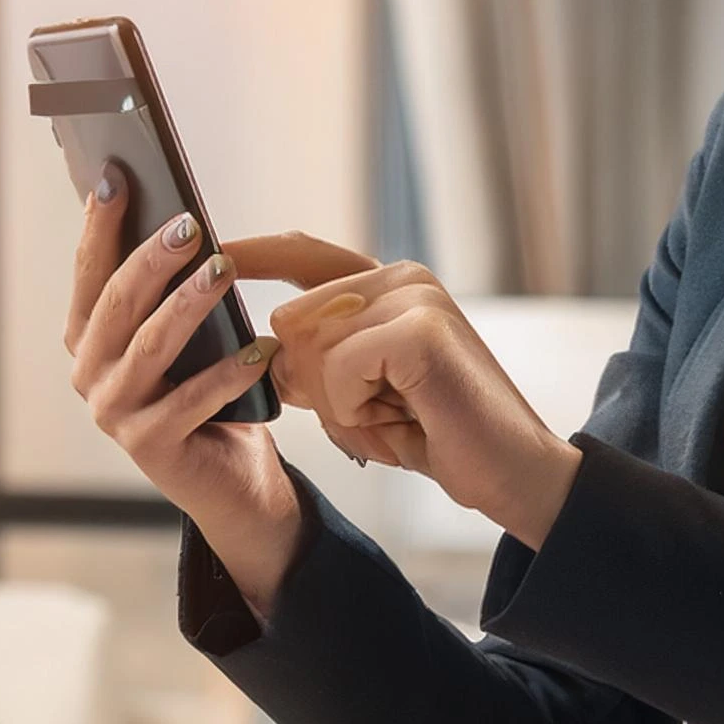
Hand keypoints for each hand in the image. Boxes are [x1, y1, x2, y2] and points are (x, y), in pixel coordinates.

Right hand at [66, 158, 301, 612]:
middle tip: (189, 223)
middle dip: (151, 258)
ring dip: (187, 304)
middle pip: (117, 304)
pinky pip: (191, 401)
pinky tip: (262, 348)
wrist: (235, 477)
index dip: (101, 224)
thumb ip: (176, 286)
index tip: (118, 174)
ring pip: (149, 347)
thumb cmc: (214, 389)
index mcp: (90, 338)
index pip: (90, 271)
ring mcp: (113, 413)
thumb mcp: (194, 332)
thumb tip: (184, 219)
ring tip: (223, 270)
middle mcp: (89, 373)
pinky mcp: (149, 446)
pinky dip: (228, 373)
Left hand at [226, 234, 582, 548]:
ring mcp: (416, 297)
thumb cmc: (438, 434)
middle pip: (291, 319)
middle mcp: (404, 277)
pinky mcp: (418, 329)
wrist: (513, 471)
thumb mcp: (360, 391)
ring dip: (339, 404)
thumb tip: (262, 345)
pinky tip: (406, 415)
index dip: (252, 255)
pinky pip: (336, 370)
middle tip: (376, 413)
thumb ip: (317, 356)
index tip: (210, 252)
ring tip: (397, 416)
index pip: (303, 254)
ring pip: (309, 347)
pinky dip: (356, 410)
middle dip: (312, 385)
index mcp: (393, 283)